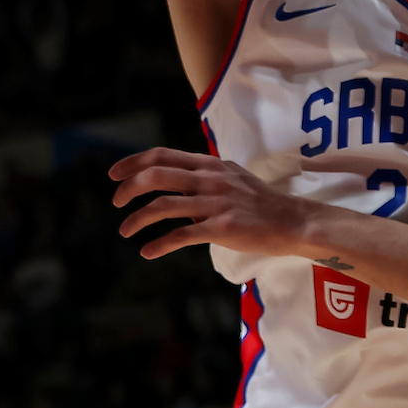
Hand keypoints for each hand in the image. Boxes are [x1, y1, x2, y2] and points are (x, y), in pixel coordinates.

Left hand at [110, 148, 310, 261]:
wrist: (293, 222)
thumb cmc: (260, 202)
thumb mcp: (230, 176)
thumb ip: (203, 174)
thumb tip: (174, 184)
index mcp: (208, 164)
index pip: (161, 155)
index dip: (133, 162)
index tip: (114, 174)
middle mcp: (209, 179)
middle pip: (155, 176)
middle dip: (128, 189)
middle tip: (115, 203)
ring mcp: (215, 203)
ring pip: (163, 206)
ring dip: (137, 219)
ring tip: (125, 230)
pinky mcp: (222, 228)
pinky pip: (181, 235)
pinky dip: (159, 244)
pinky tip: (147, 251)